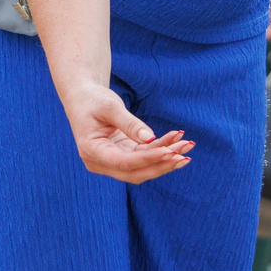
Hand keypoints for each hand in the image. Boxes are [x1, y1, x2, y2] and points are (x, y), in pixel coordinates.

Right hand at [61, 81, 191, 182]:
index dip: (148, 159)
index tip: (169, 151)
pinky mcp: (123, 155)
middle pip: (135, 173)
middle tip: (184, 154)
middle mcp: (100, 163)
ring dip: (166, 158)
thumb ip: (129, 123)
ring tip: (187, 145)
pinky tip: (178, 140)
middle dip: (161, 164)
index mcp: (92, 152)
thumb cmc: (93, 99)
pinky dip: (162, 150)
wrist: (83, 97)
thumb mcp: (110, 107)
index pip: (124, 162)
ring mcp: (112, 161)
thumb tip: (150, 139)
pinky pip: (145, 157)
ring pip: (143, 167)